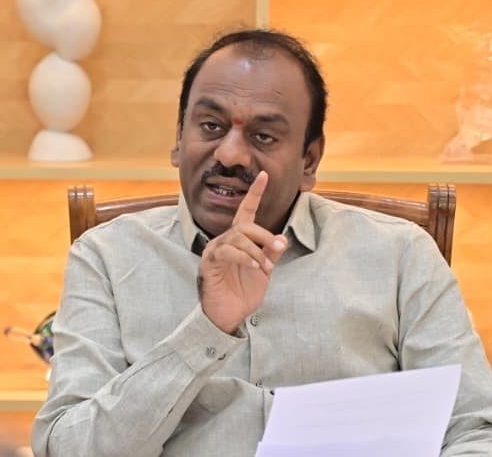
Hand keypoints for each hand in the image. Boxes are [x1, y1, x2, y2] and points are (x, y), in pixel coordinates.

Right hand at [197, 171, 287, 333]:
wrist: (228, 315)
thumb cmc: (243, 292)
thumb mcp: (264, 271)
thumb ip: (271, 253)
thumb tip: (281, 238)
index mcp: (240, 240)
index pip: (247, 211)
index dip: (255, 193)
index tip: (264, 175)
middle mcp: (226, 241)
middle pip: (245, 225)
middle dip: (264, 235)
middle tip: (277, 248)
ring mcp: (216, 251)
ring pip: (237, 238)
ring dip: (257, 251)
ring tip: (265, 267)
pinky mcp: (210, 263)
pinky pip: (227, 252)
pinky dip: (244, 257)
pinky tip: (254, 267)